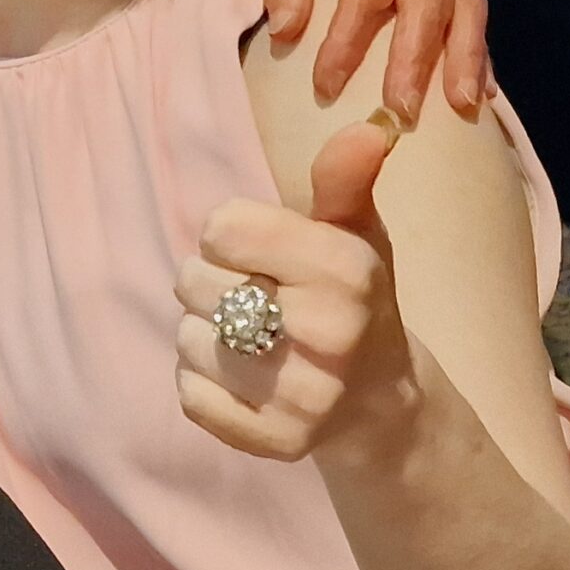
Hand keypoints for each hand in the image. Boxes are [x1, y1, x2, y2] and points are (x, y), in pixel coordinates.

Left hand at [176, 115, 415, 463]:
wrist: (381, 401)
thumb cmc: (353, 297)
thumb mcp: (354, 232)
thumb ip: (345, 179)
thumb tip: (366, 126)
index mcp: (346, 270)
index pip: (221, 227)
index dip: (230, 236)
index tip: (263, 254)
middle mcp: (331, 334)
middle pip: (194, 281)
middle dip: (212, 283)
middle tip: (257, 298)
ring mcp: (306, 396)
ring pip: (188, 340)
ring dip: (204, 334)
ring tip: (251, 339)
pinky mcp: (277, 443)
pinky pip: (190, 396)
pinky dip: (202, 383)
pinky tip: (243, 380)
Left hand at [258, 0, 487, 120]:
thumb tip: (286, 31)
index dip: (348, 40)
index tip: (327, 86)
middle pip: (426, 4)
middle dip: (415, 63)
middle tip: (401, 113)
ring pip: (466, 10)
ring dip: (464, 62)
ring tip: (460, 108)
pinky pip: (476, 13)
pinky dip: (479, 54)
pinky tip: (479, 93)